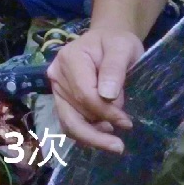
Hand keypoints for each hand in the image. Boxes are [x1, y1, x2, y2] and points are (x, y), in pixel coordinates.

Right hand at [46, 27, 145, 152]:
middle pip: (74, 112)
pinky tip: (104, 132)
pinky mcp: (62, 99)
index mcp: (70, 59)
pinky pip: (69, 121)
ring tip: (114, 142)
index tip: (127, 122)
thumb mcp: (122, 48)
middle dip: (98, 130)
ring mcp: (56, 88)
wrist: (108, 41)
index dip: (105, 112)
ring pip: (68, 122)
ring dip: (91, 136)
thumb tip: (107, 96)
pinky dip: (85, 133)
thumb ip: (114, 69)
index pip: (85, 95)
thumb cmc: (117, 43)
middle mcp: (57, 75)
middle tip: (120, 144)